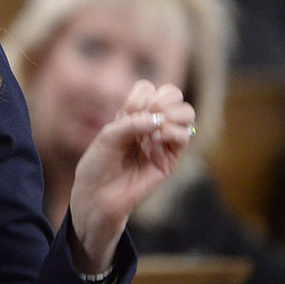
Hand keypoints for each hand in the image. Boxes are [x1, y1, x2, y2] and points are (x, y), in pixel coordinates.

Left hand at [69, 80, 195, 273]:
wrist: (98, 195)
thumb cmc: (98, 165)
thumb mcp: (107, 137)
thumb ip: (131, 122)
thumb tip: (159, 118)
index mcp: (132, 116)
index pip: (149, 88)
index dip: (141, 95)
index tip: (126, 112)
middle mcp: (150, 125)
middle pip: (174, 94)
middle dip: (164, 98)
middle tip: (148, 113)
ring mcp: (162, 141)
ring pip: (187, 112)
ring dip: (173, 112)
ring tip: (155, 126)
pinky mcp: (170, 159)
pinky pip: (185, 136)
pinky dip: (172, 131)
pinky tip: (155, 139)